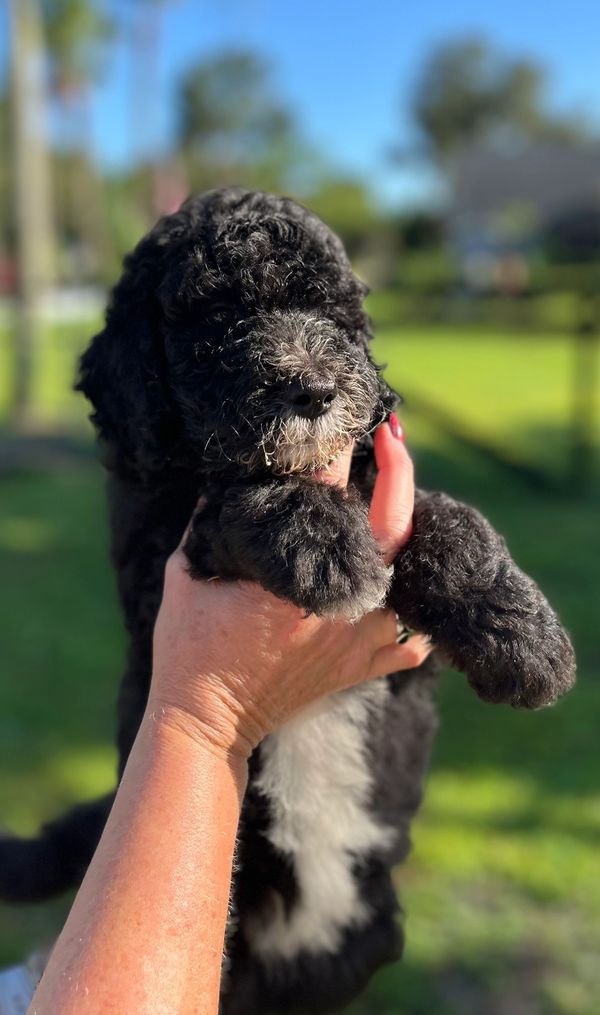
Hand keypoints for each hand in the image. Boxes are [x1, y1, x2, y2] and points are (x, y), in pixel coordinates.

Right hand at [148, 418, 430, 758]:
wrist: (208, 725)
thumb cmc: (191, 649)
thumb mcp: (189, 575)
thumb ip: (210, 521)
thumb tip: (229, 477)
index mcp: (294, 581)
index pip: (325, 497)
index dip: (336, 451)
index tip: (344, 420)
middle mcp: (340, 608)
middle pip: (392, 528)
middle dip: (397, 473)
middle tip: (390, 435)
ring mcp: (359, 641)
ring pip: (411, 577)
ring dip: (406, 534)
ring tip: (395, 497)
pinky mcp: (364, 667)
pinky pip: (413, 636)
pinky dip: (415, 609)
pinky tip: (407, 579)